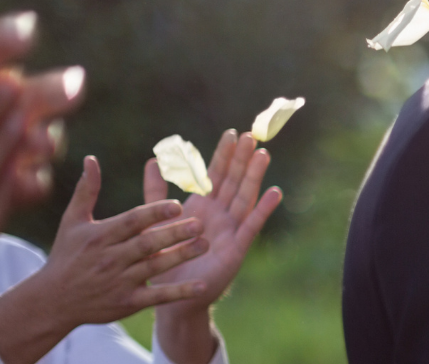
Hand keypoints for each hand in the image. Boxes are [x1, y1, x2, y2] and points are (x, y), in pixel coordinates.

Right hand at [0, 157, 210, 363]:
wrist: (53, 300)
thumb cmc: (67, 255)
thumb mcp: (73, 222)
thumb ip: (87, 191)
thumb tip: (91, 159)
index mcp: (101, 236)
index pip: (132, 221)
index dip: (155, 213)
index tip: (178, 204)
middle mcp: (111, 258)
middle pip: (147, 244)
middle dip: (174, 233)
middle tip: (201, 224)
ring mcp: (120, 282)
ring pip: (155, 267)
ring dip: (181, 256)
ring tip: (206, 244)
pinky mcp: (128, 303)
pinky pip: (157, 297)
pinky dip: (179, 292)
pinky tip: (202, 286)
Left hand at [147, 130, 283, 363]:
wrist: (170, 295)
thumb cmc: (165, 259)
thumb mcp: (157, 220)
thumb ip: (155, 192)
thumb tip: (153, 160)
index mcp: (202, 206)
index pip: (215, 175)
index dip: (224, 155)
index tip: (232, 134)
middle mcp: (219, 215)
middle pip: (233, 181)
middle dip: (241, 159)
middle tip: (251, 136)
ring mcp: (230, 230)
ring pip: (244, 197)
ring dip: (254, 176)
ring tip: (263, 155)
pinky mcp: (236, 249)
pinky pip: (251, 225)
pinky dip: (263, 209)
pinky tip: (274, 193)